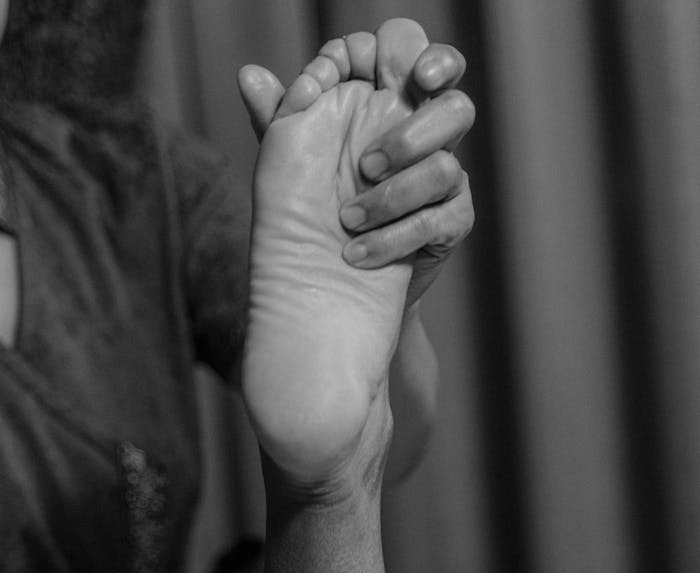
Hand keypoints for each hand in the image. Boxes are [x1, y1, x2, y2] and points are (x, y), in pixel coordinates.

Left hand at [239, 20, 475, 310]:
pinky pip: (438, 219)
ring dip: (393, 194)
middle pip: (453, 104)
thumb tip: (248, 75)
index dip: (404, 50)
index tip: (372, 67)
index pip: (411, 56)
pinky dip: (393, 237)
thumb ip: (282, 117)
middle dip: (417, 123)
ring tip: (349, 218)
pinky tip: (357, 251)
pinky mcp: (452, 222)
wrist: (337, 288)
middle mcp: (427, 137)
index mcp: (392, 105)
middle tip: (375, 153)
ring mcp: (445, 180)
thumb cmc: (317, 213)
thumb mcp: (295, 162)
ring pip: (445, 164)